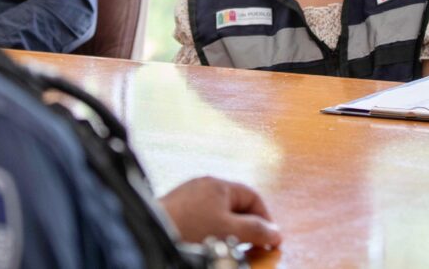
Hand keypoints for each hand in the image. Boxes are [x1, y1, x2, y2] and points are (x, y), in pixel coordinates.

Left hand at [158, 176, 280, 248]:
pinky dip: (212, 228)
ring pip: (220, 211)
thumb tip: (275, 233)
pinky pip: (203, 216)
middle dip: (247, 224)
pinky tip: (209, 240)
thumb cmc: (188, 227)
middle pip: (236, 203)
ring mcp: (189, 195)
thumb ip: (256, 230)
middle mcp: (203, 184)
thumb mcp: (230, 230)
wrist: (153, 232)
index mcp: (218, 184)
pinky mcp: (178, 207)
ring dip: (230, 228)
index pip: (252, 196)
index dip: (265, 218)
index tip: (269, 238)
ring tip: (231, 244)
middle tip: (253, 244)